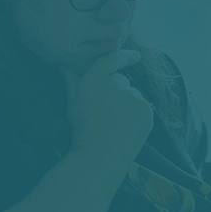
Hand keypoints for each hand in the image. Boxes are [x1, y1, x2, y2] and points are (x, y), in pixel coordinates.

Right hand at [64, 49, 153, 163]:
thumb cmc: (81, 132)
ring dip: (128, 105)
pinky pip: (144, 109)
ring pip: (133, 96)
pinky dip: (138, 116)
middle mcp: (116, 83)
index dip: (125, 55)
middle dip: (117, 92)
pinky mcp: (146, 110)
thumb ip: (72, 83)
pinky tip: (126, 129)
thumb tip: (65, 66)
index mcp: (95, 79)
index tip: (135, 56)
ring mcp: (133, 96)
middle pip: (122, 81)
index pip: (112, 59)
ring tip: (116, 125)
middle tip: (108, 114)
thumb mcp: (72, 106)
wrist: (100, 156)